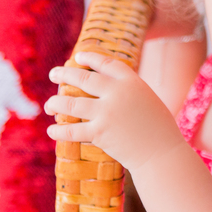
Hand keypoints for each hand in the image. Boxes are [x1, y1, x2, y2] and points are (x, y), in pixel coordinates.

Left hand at [44, 52, 184, 170]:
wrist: (162, 154)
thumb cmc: (159, 129)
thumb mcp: (148, 100)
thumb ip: (128, 92)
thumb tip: (106, 88)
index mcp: (131, 81)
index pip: (105, 62)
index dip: (90, 57)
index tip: (77, 57)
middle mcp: (116, 93)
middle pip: (82, 78)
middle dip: (64, 74)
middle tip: (53, 74)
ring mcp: (106, 112)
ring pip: (70, 103)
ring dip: (55, 103)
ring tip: (49, 105)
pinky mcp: (99, 133)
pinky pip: (71, 131)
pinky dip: (58, 131)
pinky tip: (51, 130)